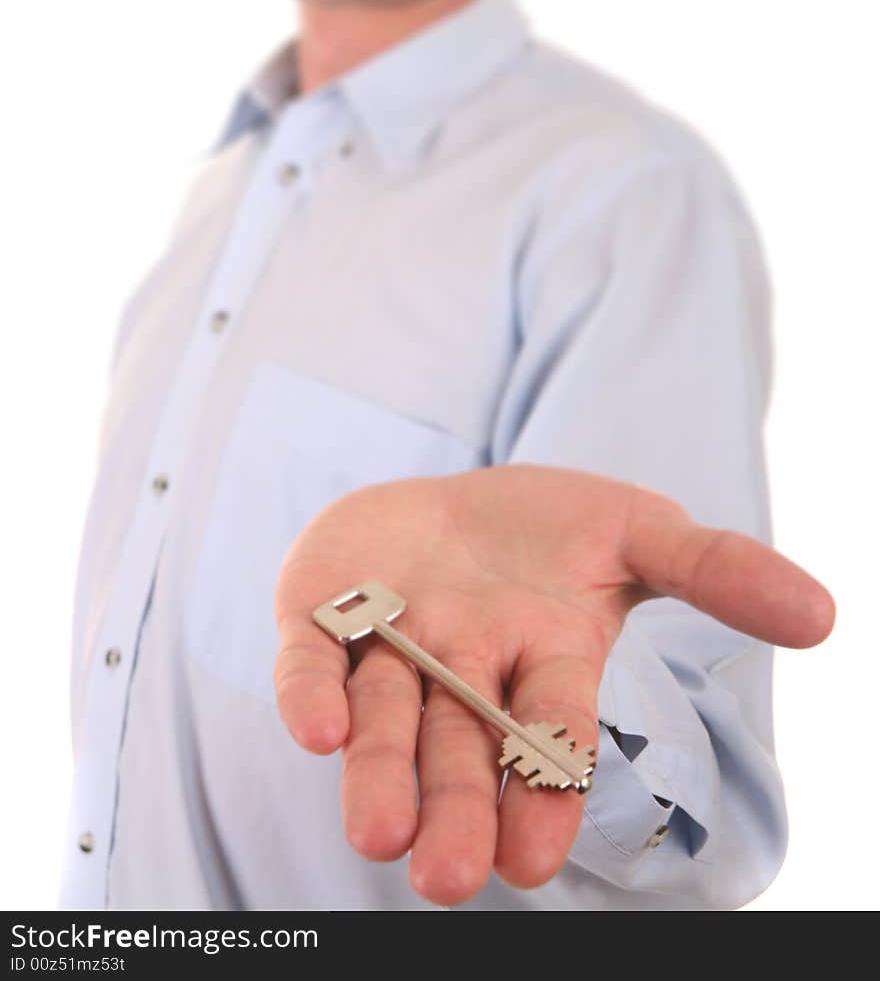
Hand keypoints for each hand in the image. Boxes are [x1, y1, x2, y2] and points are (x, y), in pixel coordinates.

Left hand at [273, 465, 833, 904]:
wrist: (453, 494)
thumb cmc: (555, 530)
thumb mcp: (641, 531)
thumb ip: (718, 569)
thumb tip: (823, 613)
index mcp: (546, 661)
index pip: (550, 736)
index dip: (543, 791)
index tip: (532, 859)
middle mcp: (466, 666)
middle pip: (460, 748)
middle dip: (456, 812)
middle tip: (448, 881)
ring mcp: (392, 640)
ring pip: (385, 719)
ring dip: (379, 775)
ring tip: (377, 834)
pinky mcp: (326, 606)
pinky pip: (313, 654)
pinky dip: (312, 691)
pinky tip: (318, 728)